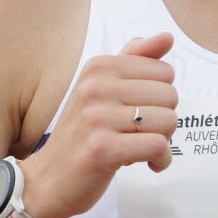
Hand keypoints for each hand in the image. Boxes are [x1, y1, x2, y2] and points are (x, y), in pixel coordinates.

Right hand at [20, 31, 177, 217]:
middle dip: (163, 120)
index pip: (164, 71)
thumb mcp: (102, 90)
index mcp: (97, 67)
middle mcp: (94, 87)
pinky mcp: (102, 149)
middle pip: (169, 96)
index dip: (160, 97)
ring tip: (140, 148)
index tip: (140, 112)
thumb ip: (135, 60)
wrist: (48, 180)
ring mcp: (96, 118)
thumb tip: (167, 36)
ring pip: (168, 121)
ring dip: (163, 142)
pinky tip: (148, 164)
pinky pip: (157, 146)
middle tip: (140, 134)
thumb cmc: (82, 135)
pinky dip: (161, 160)